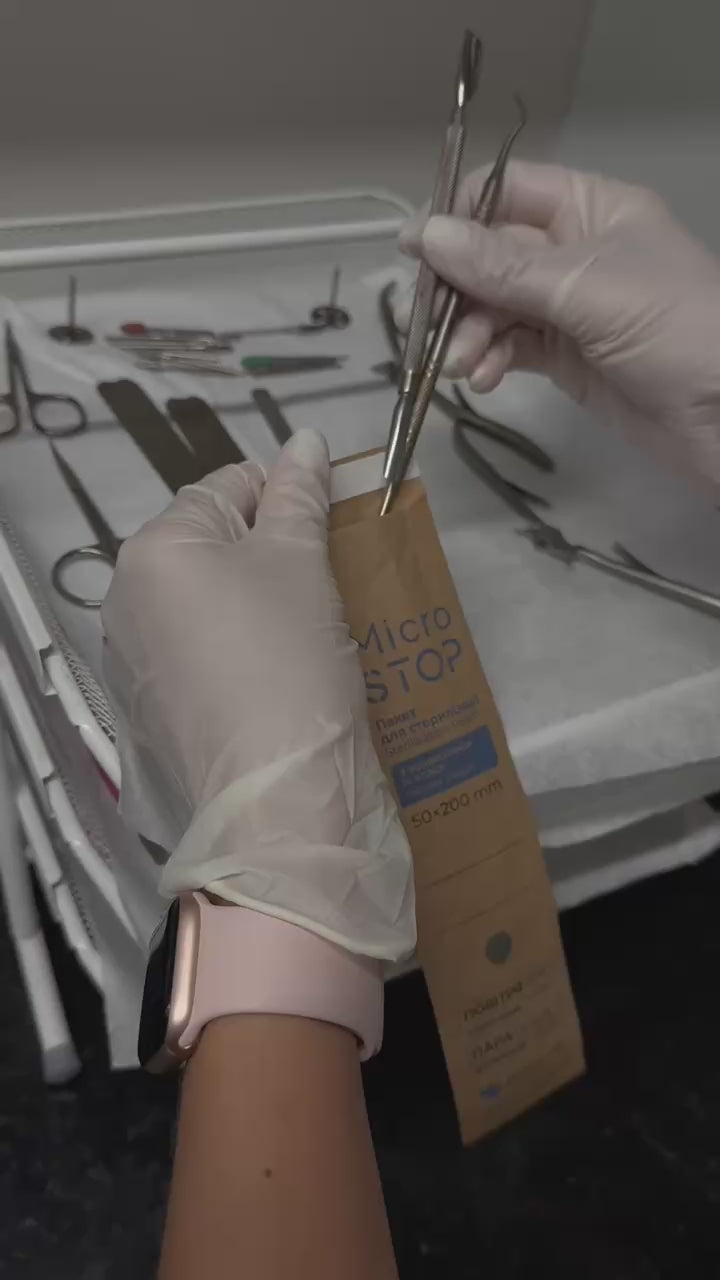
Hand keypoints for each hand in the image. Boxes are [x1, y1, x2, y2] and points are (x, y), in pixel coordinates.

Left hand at [102, 431, 414, 961]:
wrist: (277, 798)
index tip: (329, 533)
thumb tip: (305, 440)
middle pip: (209, 546)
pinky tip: (278, 679)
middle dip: (268, 554)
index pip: (225, 486)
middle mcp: (124, 599)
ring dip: (254, 604)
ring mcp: (133, 661)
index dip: (284, 498)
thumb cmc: (291, 660)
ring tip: (307, 636)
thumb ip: (299, 496)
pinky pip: (199, 657)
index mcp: (153, 549)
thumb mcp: (302, 563)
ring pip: (205, 604)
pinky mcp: (152, 712)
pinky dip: (237, 654)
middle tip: (325, 585)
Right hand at [399, 161, 719, 484]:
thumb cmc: (676, 329)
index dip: (457, 216)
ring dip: (467, 334)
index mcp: (590, 207)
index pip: (504, 190)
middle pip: (488, 253)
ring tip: (463, 368)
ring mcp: (567, 306)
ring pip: (492, 306)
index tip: (416, 254)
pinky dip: (488, 360)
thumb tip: (425, 234)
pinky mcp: (564, 357)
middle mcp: (573, 249)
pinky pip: (508, 346)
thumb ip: (503, 267)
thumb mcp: (587, 288)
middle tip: (426, 326)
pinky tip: (482, 379)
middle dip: (456, 289)